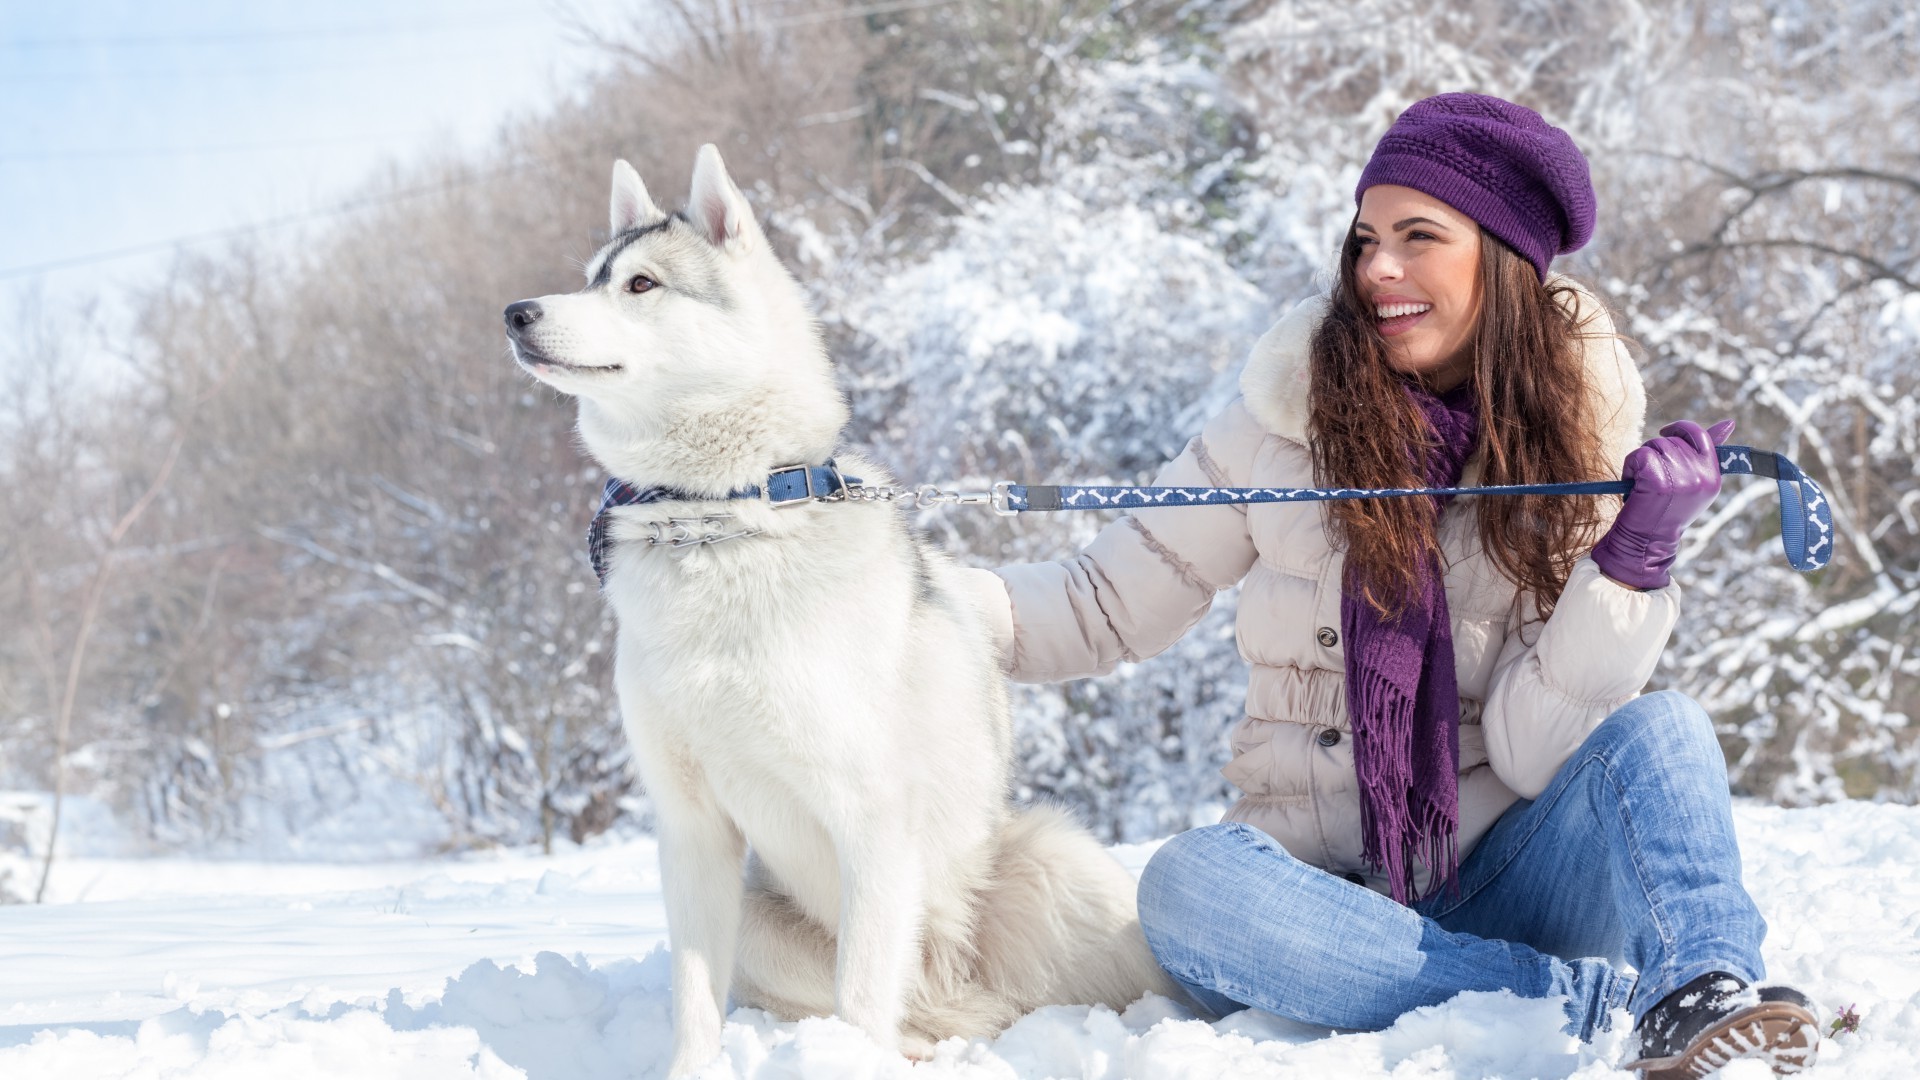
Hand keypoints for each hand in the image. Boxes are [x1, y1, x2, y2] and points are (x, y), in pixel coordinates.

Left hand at [1590, 419, 1734, 589]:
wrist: (1645, 542)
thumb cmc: (1662, 510)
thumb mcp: (1690, 482)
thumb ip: (1702, 454)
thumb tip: (1730, 422)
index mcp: (1713, 477)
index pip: (1700, 436)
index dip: (1680, 430)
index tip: (1664, 434)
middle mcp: (1703, 477)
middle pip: (1672, 440)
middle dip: (1655, 452)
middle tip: (1651, 478)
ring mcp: (1682, 478)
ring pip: (1654, 446)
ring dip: (1641, 461)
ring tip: (1643, 486)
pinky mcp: (1659, 480)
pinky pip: (1639, 455)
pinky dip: (1630, 467)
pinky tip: (1633, 487)